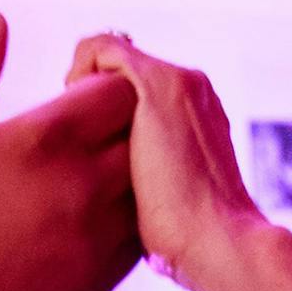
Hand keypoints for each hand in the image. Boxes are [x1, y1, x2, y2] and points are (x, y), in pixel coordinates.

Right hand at [0, 13, 141, 290]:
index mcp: (44, 139)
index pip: (118, 86)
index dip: (101, 80)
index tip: (72, 91)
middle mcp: (84, 185)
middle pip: (144, 129)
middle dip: (121, 119)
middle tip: (85, 125)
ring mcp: (100, 236)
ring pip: (149, 183)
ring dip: (129, 168)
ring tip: (87, 170)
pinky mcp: (103, 278)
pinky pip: (139, 231)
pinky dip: (126, 215)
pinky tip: (87, 213)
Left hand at [65, 34, 264, 290]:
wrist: (220, 242)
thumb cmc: (189, 241)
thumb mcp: (164, 199)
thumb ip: (146, 176)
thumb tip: (128, 193)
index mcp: (197, 114)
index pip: (139, 91)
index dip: (105, 111)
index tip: (89, 148)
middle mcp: (191, 89)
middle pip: (122, 71)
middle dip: (90, 96)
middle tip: (78, 139)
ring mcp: (178, 82)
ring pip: (109, 57)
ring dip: (82, 84)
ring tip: (75, 126)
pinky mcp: (158, 83)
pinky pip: (101, 48)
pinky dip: (79, 70)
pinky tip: (71, 109)